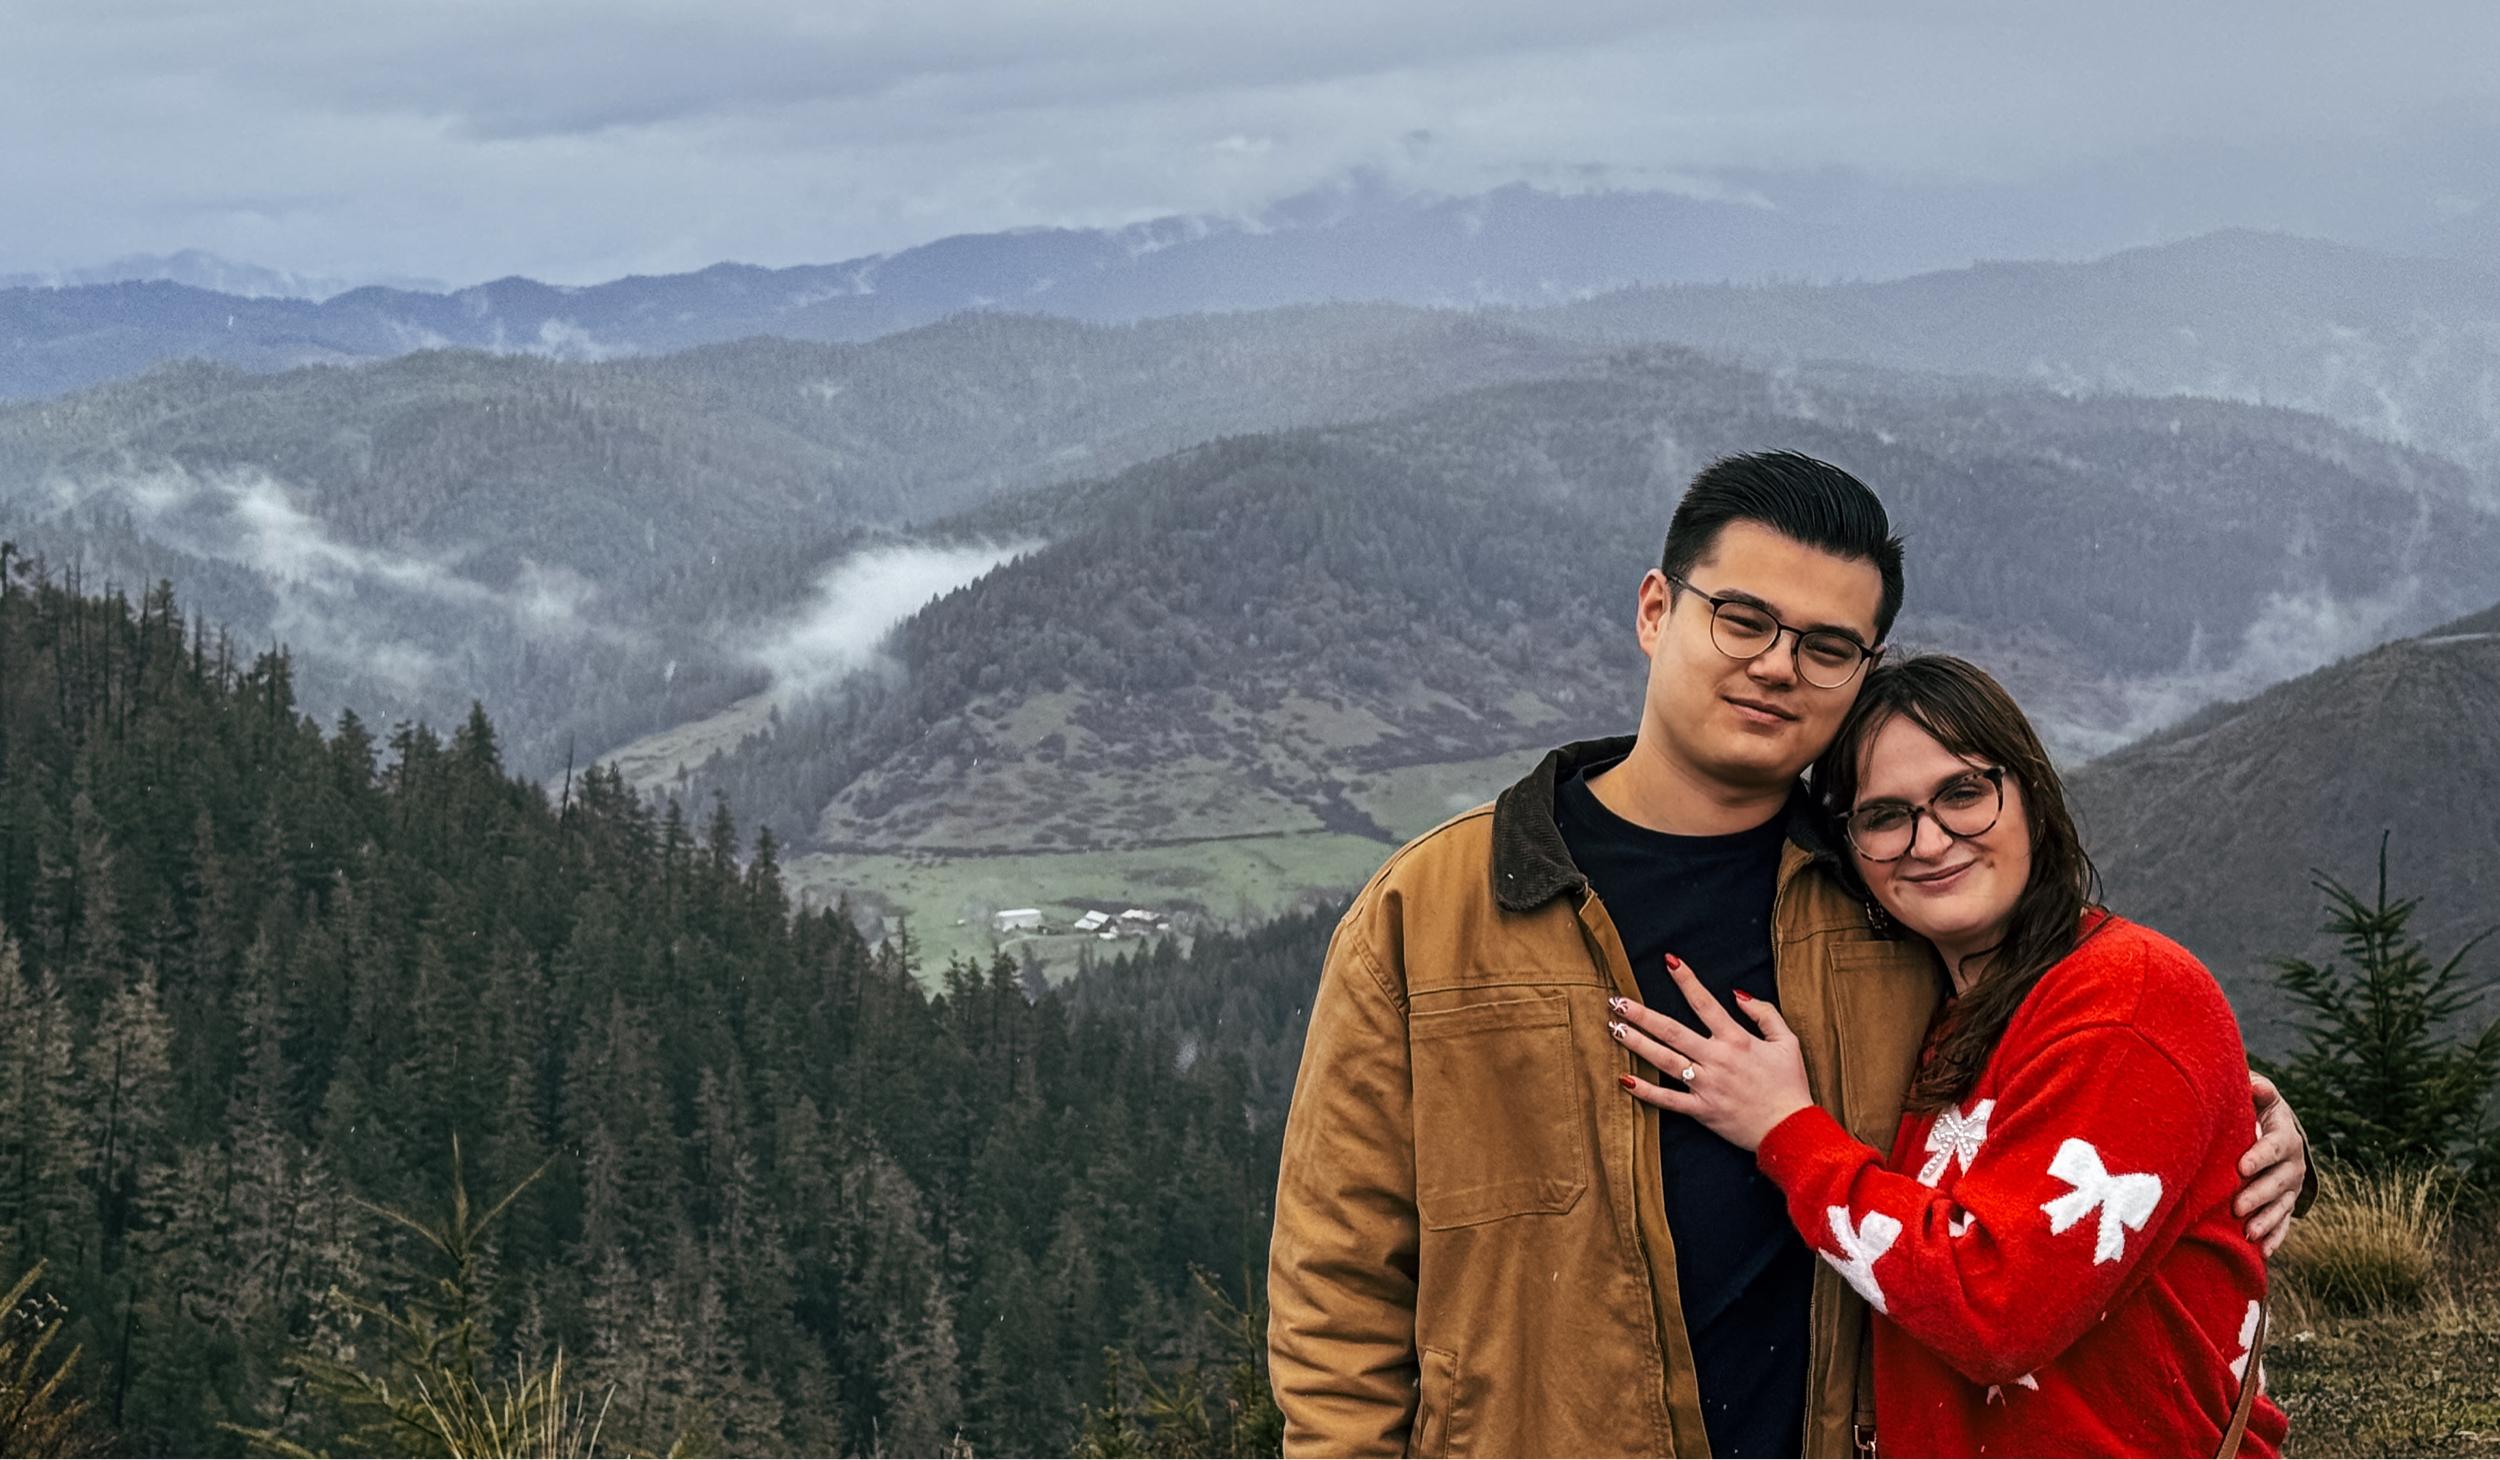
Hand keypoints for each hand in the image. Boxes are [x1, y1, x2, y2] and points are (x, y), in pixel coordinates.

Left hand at [1610, 954, 1812, 1151]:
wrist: (1791, 1129)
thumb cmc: (1790, 1084)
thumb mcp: (1787, 1041)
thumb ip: (1764, 1014)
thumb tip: (1738, 994)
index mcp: (1737, 1040)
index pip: (1705, 1003)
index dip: (1687, 980)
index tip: (1668, 961)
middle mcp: (1717, 1059)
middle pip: (1672, 1031)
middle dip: (1642, 1014)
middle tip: (1617, 1001)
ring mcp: (1706, 1086)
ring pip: (1664, 1060)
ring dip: (1637, 1044)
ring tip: (1614, 1029)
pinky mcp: (1702, 1110)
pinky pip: (1669, 1100)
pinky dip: (1646, 1091)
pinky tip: (1625, 1080)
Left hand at [2237, 1073, 2308, 1256]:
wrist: (2275, 1128)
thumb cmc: (2256, 1110)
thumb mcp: (2260, 1098)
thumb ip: (2258, 1091)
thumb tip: (2256, 1086)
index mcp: (2284, 1136)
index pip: (2273, 1147)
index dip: (2259, 1156)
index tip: (2241, 1167)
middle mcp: (2293, 1164)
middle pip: (2278, 1182)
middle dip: (2258, 1195)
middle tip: (2236, 1206)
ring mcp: (2291, 1186)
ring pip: (2282, 1206)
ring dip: (2266, 1220)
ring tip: (2248, 1233)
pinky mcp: (2286, 1203)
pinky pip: (2283, 1222)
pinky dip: (2275, 1236)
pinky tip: (2263, 1251)